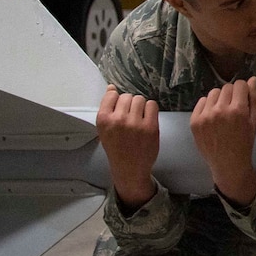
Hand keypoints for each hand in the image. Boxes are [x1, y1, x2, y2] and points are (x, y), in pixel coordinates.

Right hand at [97, 85, 159, 210]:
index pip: (112, 95)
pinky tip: (146, 119)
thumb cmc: (116, 147)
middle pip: (127, 96)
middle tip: (130, 117)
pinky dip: (150, 110)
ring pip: (140, 99)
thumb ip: (107, 108)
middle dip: (129, 104)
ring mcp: (135, 123)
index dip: (117, 100)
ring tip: (138, 118)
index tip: (119, 109)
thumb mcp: (104, 128)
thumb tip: (111, 87)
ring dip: (140, 106)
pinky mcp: (150, 127)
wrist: (129, 168)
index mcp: (103, 119)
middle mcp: (118, 120)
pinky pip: (152, 105)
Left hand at [190, 78, 255, 207]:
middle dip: (232, 94)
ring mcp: (205, 116)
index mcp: (238, 110)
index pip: (239, 84)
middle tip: (233, 108)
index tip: (243, 99)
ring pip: (213, 92)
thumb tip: (252, 79)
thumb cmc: (244, 142)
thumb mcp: (254, 121)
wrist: (228, 163)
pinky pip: (202, 101)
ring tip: (222, 112)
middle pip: (226, 87)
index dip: (243, 90)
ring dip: (219, 99)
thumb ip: (254, 99)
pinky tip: (213, 117)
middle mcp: (220, 110)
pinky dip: (208, 106)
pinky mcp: (194, 121)